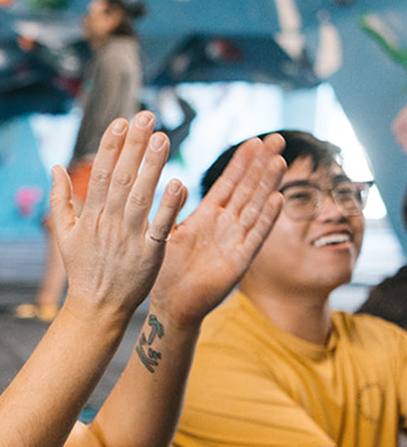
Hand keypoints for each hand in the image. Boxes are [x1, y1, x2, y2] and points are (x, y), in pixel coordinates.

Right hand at [51, 112, 187, 323]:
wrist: (97, 309)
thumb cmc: (83, 270)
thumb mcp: (64, 235)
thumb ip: (60, 200)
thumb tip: (55, 166)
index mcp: (91, 216)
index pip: (102, 174)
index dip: (110, 147)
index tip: (120, 121)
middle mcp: (110, 224)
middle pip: (123, 178)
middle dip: (134, 146)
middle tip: (146, 116)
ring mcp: (130, 239)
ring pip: (142, 197)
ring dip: (153, 166)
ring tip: (163, 138)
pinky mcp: (149, 255)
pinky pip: (160, 227)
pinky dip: (169, 207)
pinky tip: (179, 183)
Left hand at [150, 133, 285, 327]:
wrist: (171, 306)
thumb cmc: (167, 272)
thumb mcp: (167, 233)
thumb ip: (173, 209)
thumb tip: (176, 183)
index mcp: (207, 216)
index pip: (229, 183)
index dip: (242, 162)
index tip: (256, 140)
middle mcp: (225, 226)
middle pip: (248, 189)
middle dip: (262, 165)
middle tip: (278, 139)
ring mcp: (234, 242)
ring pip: (254, 208)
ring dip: (267, 186)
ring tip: (279, 161)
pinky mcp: (238, 262)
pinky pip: (254, 238)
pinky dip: (266, 220)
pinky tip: (278, 200)